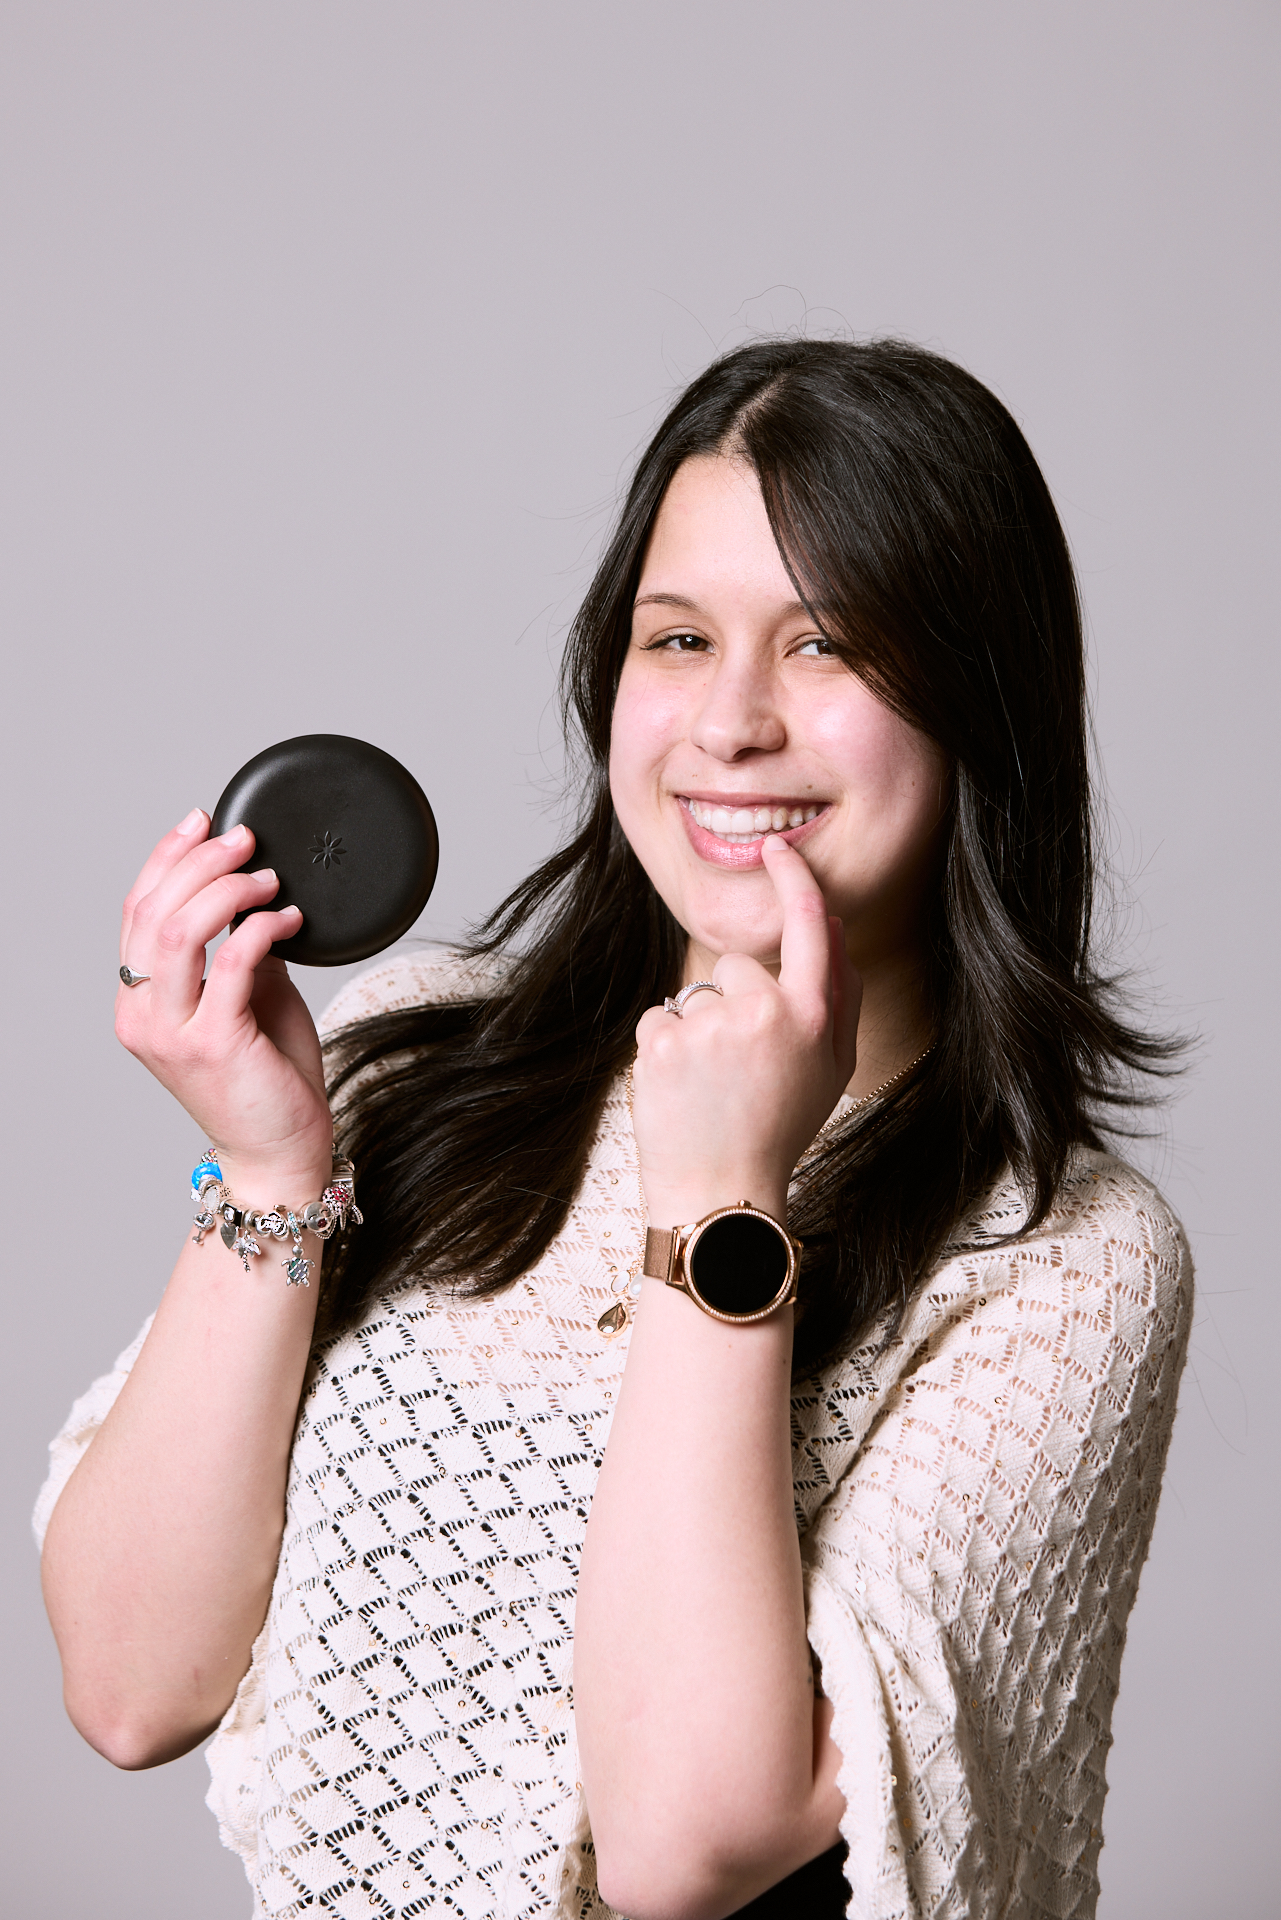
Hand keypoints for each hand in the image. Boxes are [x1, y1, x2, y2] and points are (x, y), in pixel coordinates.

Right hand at [115, 809, 334, 1194]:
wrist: (280, 1152)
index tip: (203, 820)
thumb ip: (241, 952)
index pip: (137, 912)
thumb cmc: (268, 1080)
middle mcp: (142, 1016)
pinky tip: (290, 919)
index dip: (167, 857)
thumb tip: (256, 900)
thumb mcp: (249, 1000)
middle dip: (199, 860)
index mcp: (140, 1003)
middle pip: (153, 912)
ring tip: (267, 876)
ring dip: (227, 888)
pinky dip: (262, 927)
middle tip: (244, 838)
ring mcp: (171, 1033)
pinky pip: (231, 962)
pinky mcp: (212, 1044)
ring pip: (180, 931)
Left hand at [631, 835, 860, 1228]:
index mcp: (813, 1016)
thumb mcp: (833, 1067)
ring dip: (697, 1028)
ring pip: (696, 992)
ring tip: (710, 1084)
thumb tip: (833, 924)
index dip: (794, 879)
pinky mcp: (661, 1041)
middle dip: (734, 1000)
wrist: (720, 1192)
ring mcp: (709, 1025)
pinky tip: (682, 1088)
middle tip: (739, 1066)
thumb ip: (840, 994)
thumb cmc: (778, 1127)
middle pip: (739, 963)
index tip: (777, 849)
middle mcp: (764, 1012)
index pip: (808, 924)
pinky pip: (659, 1018)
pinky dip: (664, 1048)